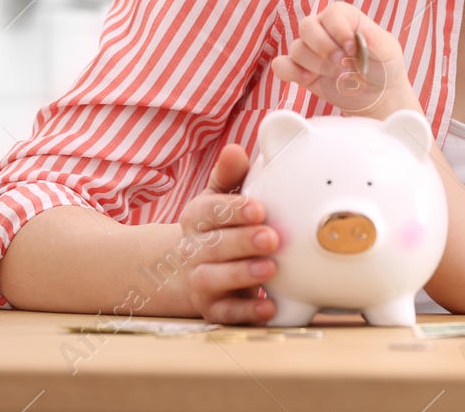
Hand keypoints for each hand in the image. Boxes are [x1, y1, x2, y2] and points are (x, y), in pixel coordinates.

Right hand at [178, 143, 279, 324]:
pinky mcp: (212, 308)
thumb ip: (230, 175)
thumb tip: (235, 150)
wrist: (195, 267)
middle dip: (242, 242)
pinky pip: (224, 314)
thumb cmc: (221, 225)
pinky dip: (245, 313)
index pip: (209, 211)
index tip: (259, 209)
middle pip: (212, 246)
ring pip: (213, 279)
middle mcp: (192, 249)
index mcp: (196, 217)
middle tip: (272, 237)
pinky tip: (268, 307)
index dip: (233, 210)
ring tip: (270, 269)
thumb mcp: (222, 196)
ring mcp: (200, 280)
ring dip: (242, 274)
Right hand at [273, 1, 417, 117]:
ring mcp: (311, 51)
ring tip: (338, 76)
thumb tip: (363, 34)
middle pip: (307, 27)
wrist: (378, 96)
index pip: (332, 14)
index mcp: (345, 17)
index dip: (340, 31)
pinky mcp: (301, 72)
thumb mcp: (388, 50)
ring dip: (316, 65)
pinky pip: (281, 65)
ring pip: (297, 48)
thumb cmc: (384, 66)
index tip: (354, 48)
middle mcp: (323, 30)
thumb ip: (375, 39)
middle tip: (343, 65)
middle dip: (325, 48)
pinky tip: (309, 79)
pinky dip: (291, 72)